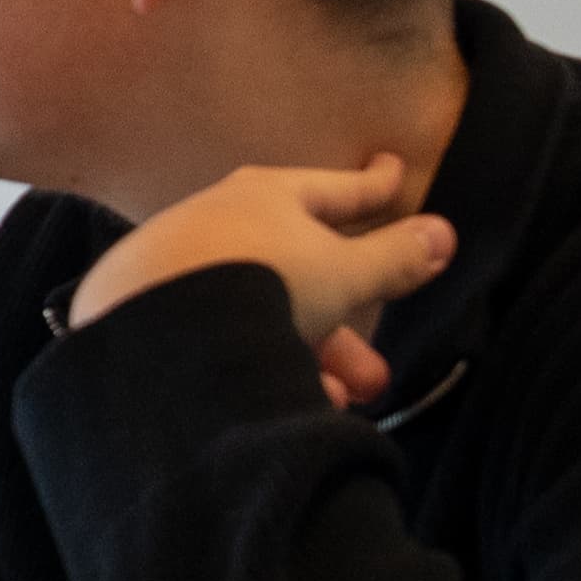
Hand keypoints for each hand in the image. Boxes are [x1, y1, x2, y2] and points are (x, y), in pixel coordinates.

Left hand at [67, 152, 457, 409]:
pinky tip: (279, 405)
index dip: (371, 189)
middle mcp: (215, 223)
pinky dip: (254, 367)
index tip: (393, 173)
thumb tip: (442, 232)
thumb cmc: (260, 283)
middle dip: (343, 333)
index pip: (334, 189)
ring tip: (333, 407)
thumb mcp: (341, 274)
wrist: (148, 328)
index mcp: (265, 197)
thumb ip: (392, 258)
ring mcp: (172, 269)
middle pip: (296, 274)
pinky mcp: (137, 316)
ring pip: (257, 316)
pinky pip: (214, 339)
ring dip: (303, 364)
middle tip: (374, 378)